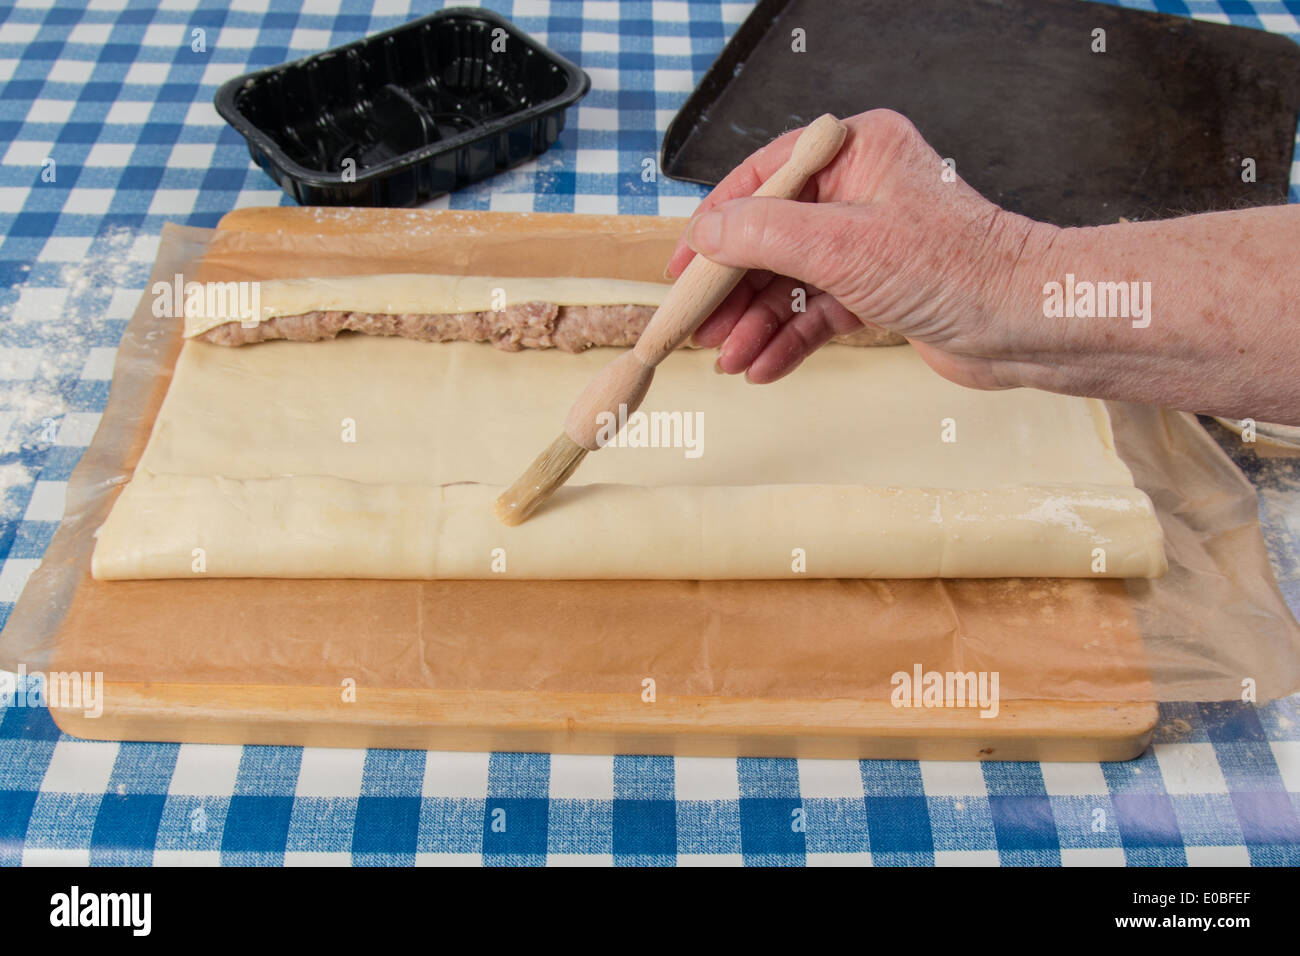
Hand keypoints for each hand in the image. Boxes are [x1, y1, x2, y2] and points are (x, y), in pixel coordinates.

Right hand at [667, 109, 1058, 388]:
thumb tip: (706, 232)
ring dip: (757, 323)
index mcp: (856, 152)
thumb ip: (762, 234)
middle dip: (734, 289)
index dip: (715, 225)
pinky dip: (790, 340)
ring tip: (728, 360)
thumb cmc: (955, 268)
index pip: (764, 179)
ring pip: (791, 282)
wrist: (1025, 324)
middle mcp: (860, 190)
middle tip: (699, 327)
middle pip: (770, 237)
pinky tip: (763, 367)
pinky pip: (818, 312)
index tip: (683, 266)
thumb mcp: (841, 244)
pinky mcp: (879, 289)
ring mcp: (869, 242)